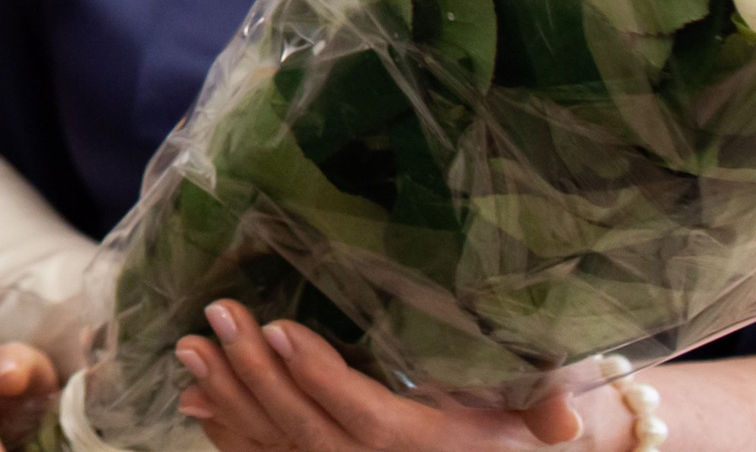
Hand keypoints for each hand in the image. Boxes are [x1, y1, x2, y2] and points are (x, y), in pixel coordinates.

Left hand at [177, 305, 617, 451]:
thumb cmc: (522, 422)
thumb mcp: (545, 407)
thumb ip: (551, 405)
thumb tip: (566, 420)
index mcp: (430, 446)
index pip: (365, 415)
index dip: (318, 375)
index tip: (278, 326)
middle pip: (307, 431)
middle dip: (255, 375)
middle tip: (217, 316)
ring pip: (277, 449)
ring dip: (228, 400)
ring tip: (189, 349)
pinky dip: (228, 435)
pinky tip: (197, 400)